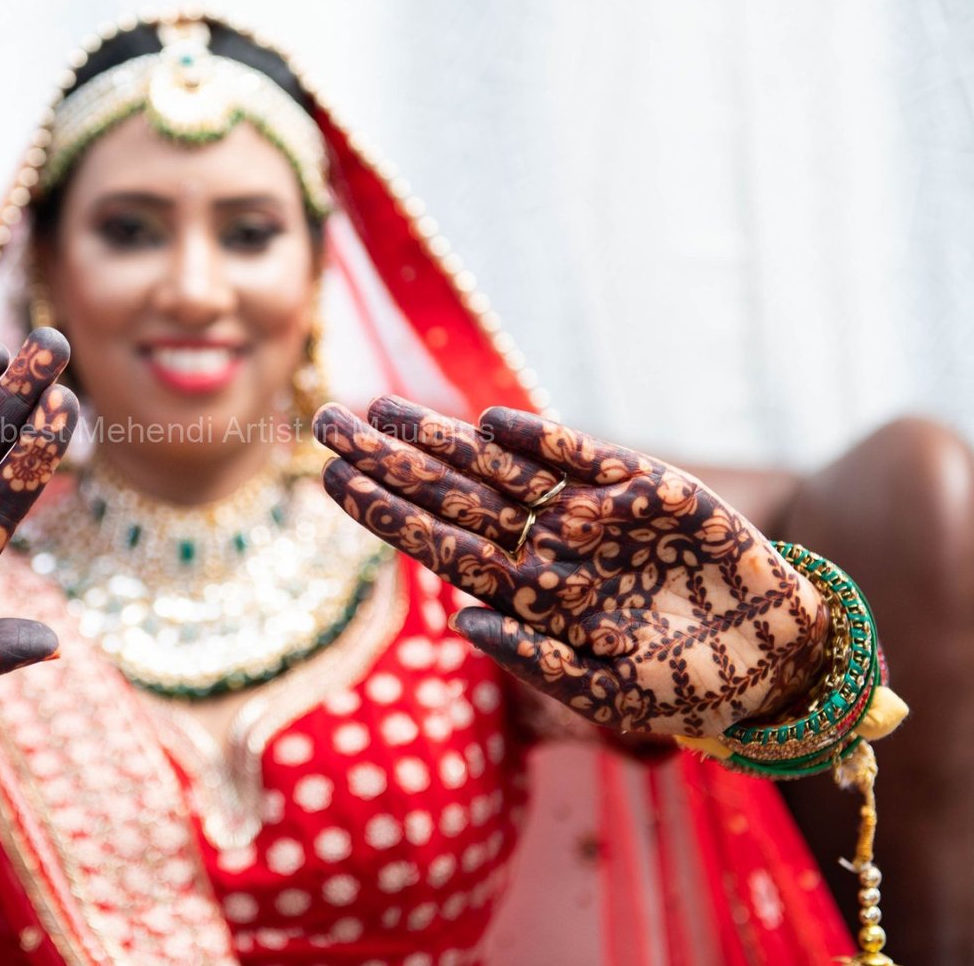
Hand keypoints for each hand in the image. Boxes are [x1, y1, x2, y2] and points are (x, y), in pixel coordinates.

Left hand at [314, 398, 828, 736]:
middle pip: (450, 495)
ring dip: (441, 438)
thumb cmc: (685, 689)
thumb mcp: (607, 694)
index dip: (383, 512)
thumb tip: (462, 622)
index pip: (436, 545)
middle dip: (387, 460)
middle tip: (323, 420)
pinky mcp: (646, 486)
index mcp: (524, 594)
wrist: (777, 660)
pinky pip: (581, 458)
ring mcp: (590, 514)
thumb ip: (536, 660)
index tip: (327, 478)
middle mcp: (544, 546)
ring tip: (379, 406)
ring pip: (499, 468)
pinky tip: (488, 422)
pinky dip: (540, 440)